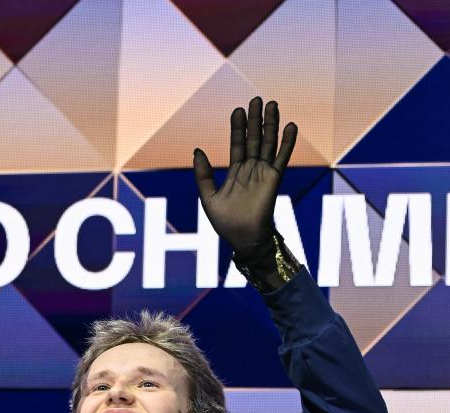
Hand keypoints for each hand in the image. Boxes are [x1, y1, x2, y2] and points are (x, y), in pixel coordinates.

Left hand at [192, 97, 296, 251]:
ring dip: (271, 124)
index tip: (238, 110)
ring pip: (268, 143)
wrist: (243, 239)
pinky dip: (287, 142)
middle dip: (255, 119)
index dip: (238, 127)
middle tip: (256, 98)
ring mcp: (263, 173)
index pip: (237, 144)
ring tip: (272, 104)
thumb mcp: (208, 197)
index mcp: (236, 172)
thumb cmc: (225, 223)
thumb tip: (197, 150)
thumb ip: (203, 174)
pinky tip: (290, 126)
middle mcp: (251, 170)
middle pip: (254, 138)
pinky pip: (282, 157)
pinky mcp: (274, 179)